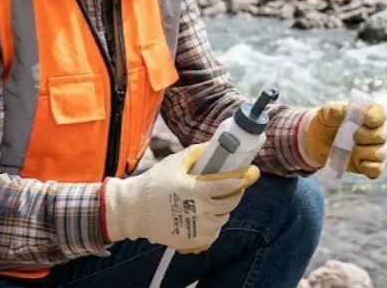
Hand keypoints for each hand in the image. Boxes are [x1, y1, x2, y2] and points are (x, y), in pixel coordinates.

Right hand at [103, 143, 259, 252]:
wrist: (134, 211)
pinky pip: (214, 232)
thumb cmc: (154, 184)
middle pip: (231, 202)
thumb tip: (214, 145)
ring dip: (223, 208)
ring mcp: (199, 228)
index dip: (244, 177)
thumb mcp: (175, 163)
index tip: (252, 172)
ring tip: (212, 200)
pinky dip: (213, 224)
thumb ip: (197, 153)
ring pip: (224, 217)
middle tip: (231, 185)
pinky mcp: (194, 241)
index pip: (230, 184)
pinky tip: (204, 215)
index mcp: (198, 190)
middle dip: (235, 192)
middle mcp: (202, 211)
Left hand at [301, 101, 386, 178]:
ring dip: (364, 152)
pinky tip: (359, 163)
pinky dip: (369, 167)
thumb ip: (337, 110)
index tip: (365, 119)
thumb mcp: (327, 113)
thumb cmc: (327, 122)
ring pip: (380, 153)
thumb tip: (347, 111)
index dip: (375, 117)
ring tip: (351, 150)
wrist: (318, 141)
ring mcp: (375, 149)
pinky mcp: (370, 165)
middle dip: (366, 136)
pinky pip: (377, 169)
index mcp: (369, 114)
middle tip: (353, 136)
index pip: (380, 114)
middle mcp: (376, 131)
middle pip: (382, 135)